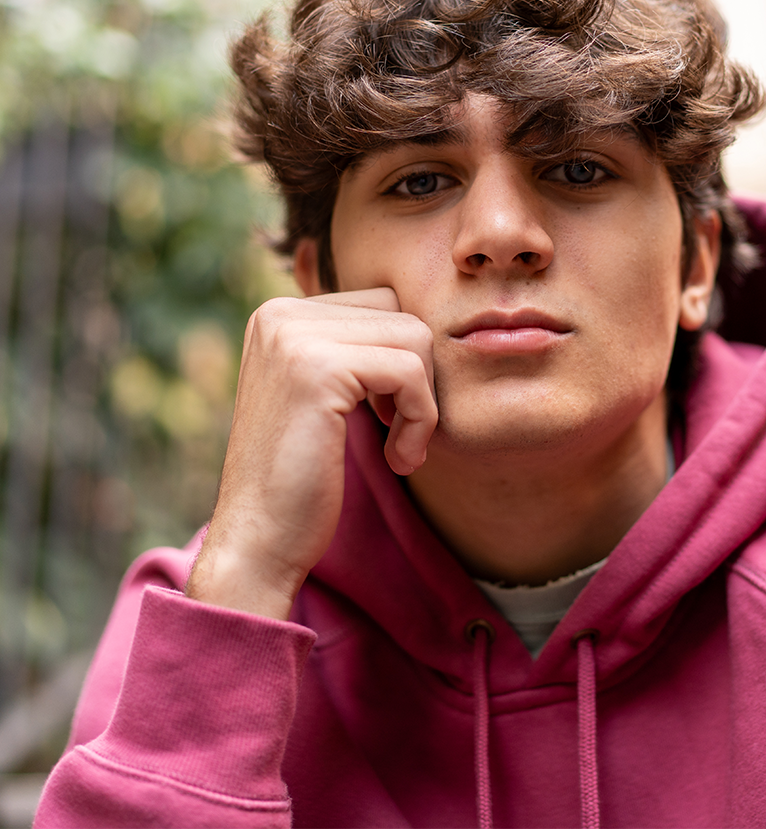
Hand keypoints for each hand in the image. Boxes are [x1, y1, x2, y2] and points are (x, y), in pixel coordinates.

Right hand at [186, 288, 436, 619]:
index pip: (384, 304)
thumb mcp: (325, 393)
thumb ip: (355, 346)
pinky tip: (399, 459)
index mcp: (280, 314)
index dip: (405, 360)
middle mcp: (280, 314)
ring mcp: (294, 337)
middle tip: (402, 432)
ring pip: (414, 338)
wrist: (260, 540)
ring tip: (401, 448)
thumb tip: (425, 315)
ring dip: (424, 402)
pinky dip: (422, 419)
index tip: (390, 415)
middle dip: (420, 376)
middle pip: (403, 314)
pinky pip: (410, 371)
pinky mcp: (317, 369)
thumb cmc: (303, 474)